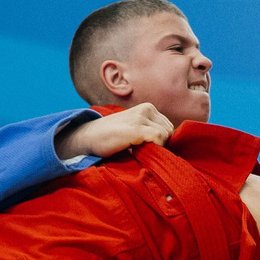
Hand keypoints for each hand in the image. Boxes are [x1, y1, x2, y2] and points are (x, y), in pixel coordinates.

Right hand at [60, 103, 174, 161]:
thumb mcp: (135, 128)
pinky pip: (159, 138)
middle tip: (143, 150)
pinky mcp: (136, 128)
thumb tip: (170, 144)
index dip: (162, 141)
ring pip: (166, 135)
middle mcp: (147, 109)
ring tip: (138, 149)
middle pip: (170, 131)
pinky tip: (137, 151)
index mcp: (148, 108)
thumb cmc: (111, 137)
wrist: (88, 136)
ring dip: (156, 147)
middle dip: (160, 144)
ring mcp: (141, 117)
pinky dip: (153, 148)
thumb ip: (150, 130)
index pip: (169, 127)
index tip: (148, 148)